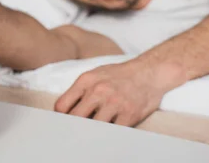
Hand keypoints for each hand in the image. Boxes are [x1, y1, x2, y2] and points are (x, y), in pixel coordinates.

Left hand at [54, 60, 168, 125]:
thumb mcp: (95, 75)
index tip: (62, 125)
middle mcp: (98, 91)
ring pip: (94, 127)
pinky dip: (109, 135)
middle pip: (75, 119)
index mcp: (86, 81)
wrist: (149, 72)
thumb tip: (63, 112)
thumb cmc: (119, 75)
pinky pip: (114, 132)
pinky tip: (107, 134)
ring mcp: (114, 103)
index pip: (62, 106)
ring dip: (92, 133)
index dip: (60, 119)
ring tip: (90, 136)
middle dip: (73, 128)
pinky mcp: (129, 114)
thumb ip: (79, 91)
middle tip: (73, 135)